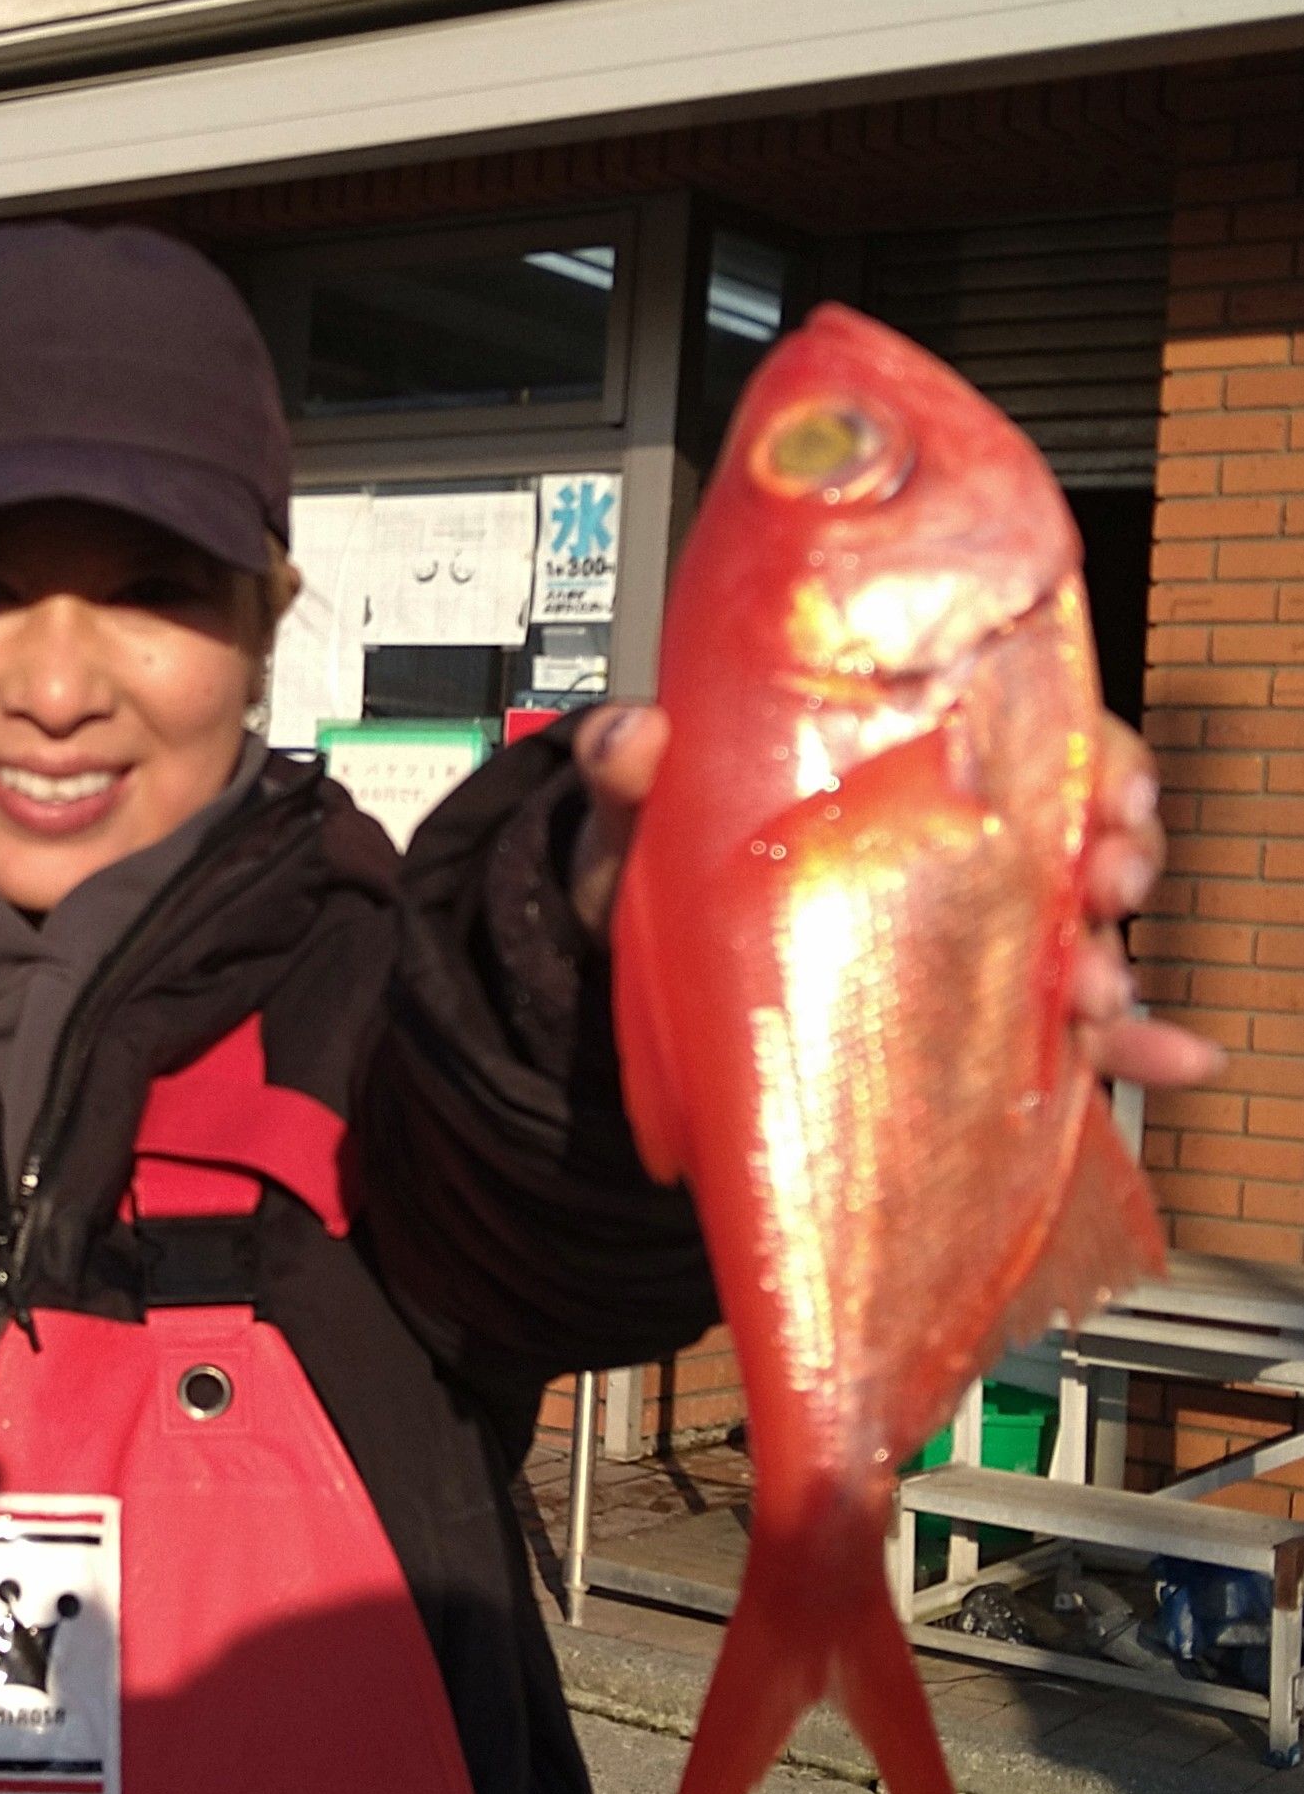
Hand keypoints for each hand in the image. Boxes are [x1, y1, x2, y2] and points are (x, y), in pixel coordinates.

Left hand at [568, 701, 1222, 1093]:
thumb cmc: (662, 856)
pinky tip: (1167, 1060)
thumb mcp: (640, 807)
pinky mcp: (953, 1017)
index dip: (1085, 751)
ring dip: (1115, 962)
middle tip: (1108, 884)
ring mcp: (959, 933)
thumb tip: (631, 738)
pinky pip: (1054, 1031)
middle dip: (1116, 854)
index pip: (1023, 733)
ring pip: (1076, 933)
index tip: (1108, 784)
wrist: (633, 957)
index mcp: (894, 766)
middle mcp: (948, 843)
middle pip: (1075, 829)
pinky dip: (1126, 1048)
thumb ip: (627, 769)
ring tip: (1102, 998)